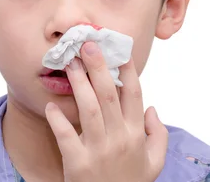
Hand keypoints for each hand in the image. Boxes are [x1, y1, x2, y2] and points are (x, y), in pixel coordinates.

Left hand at [45, 41, 168, 181]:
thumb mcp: (154, 163)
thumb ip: (158, 135)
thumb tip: (152, 109)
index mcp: (136, 134)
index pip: (134, 94)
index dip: (127, 70)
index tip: (119, 50)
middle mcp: (120, 139)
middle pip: (109, 95)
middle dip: (99, 67)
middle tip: (87, 45)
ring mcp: (98, 151)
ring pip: (89, 109)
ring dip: (79, 84)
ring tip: (69, 63)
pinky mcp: (78, 164)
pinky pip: (66, 137)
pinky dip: (58, 120)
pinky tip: (51, 106)